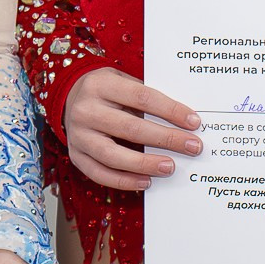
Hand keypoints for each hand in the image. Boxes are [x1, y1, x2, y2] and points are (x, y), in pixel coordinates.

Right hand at [63, 67, 201, 190]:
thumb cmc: (107, 91)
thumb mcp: (123, 82)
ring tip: (170, 167)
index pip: (141, 97)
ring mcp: (77, 135)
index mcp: (100, 85)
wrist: (70, 97)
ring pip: (113, 155)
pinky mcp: (76, 155)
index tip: (194, 122)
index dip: (170, 110)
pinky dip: (124, 181)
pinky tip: (146, 181)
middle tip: (192, 147)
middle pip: (130, 128)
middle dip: (166, 139)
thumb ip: (147, 97)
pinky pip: (100, 174)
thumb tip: (184, 121)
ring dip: (145, 164)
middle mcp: (85, 110)